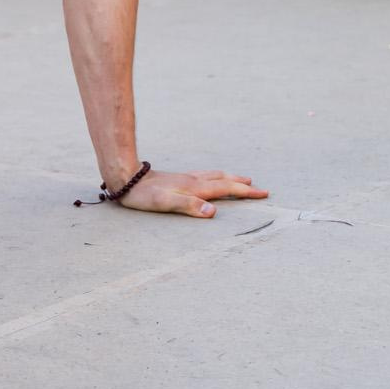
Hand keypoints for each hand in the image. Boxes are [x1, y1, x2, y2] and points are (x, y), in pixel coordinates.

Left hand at [114, 166, 268, 218]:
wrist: (126, 177)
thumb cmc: (144, 195)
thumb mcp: (166, 203)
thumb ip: (190, 206)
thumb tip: (213, 212)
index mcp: (195, 188)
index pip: (226, 189)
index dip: (245, 192)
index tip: (263, 193)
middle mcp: (194, 180)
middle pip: (224, 180)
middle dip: (243, 185)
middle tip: (259, 188)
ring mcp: (186, 178)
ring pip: (215, 176)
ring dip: (231, 179)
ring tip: (242, 180)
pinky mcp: (178, 178)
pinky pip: (205, 176)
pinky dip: (217, 177)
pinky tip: (211, 179)